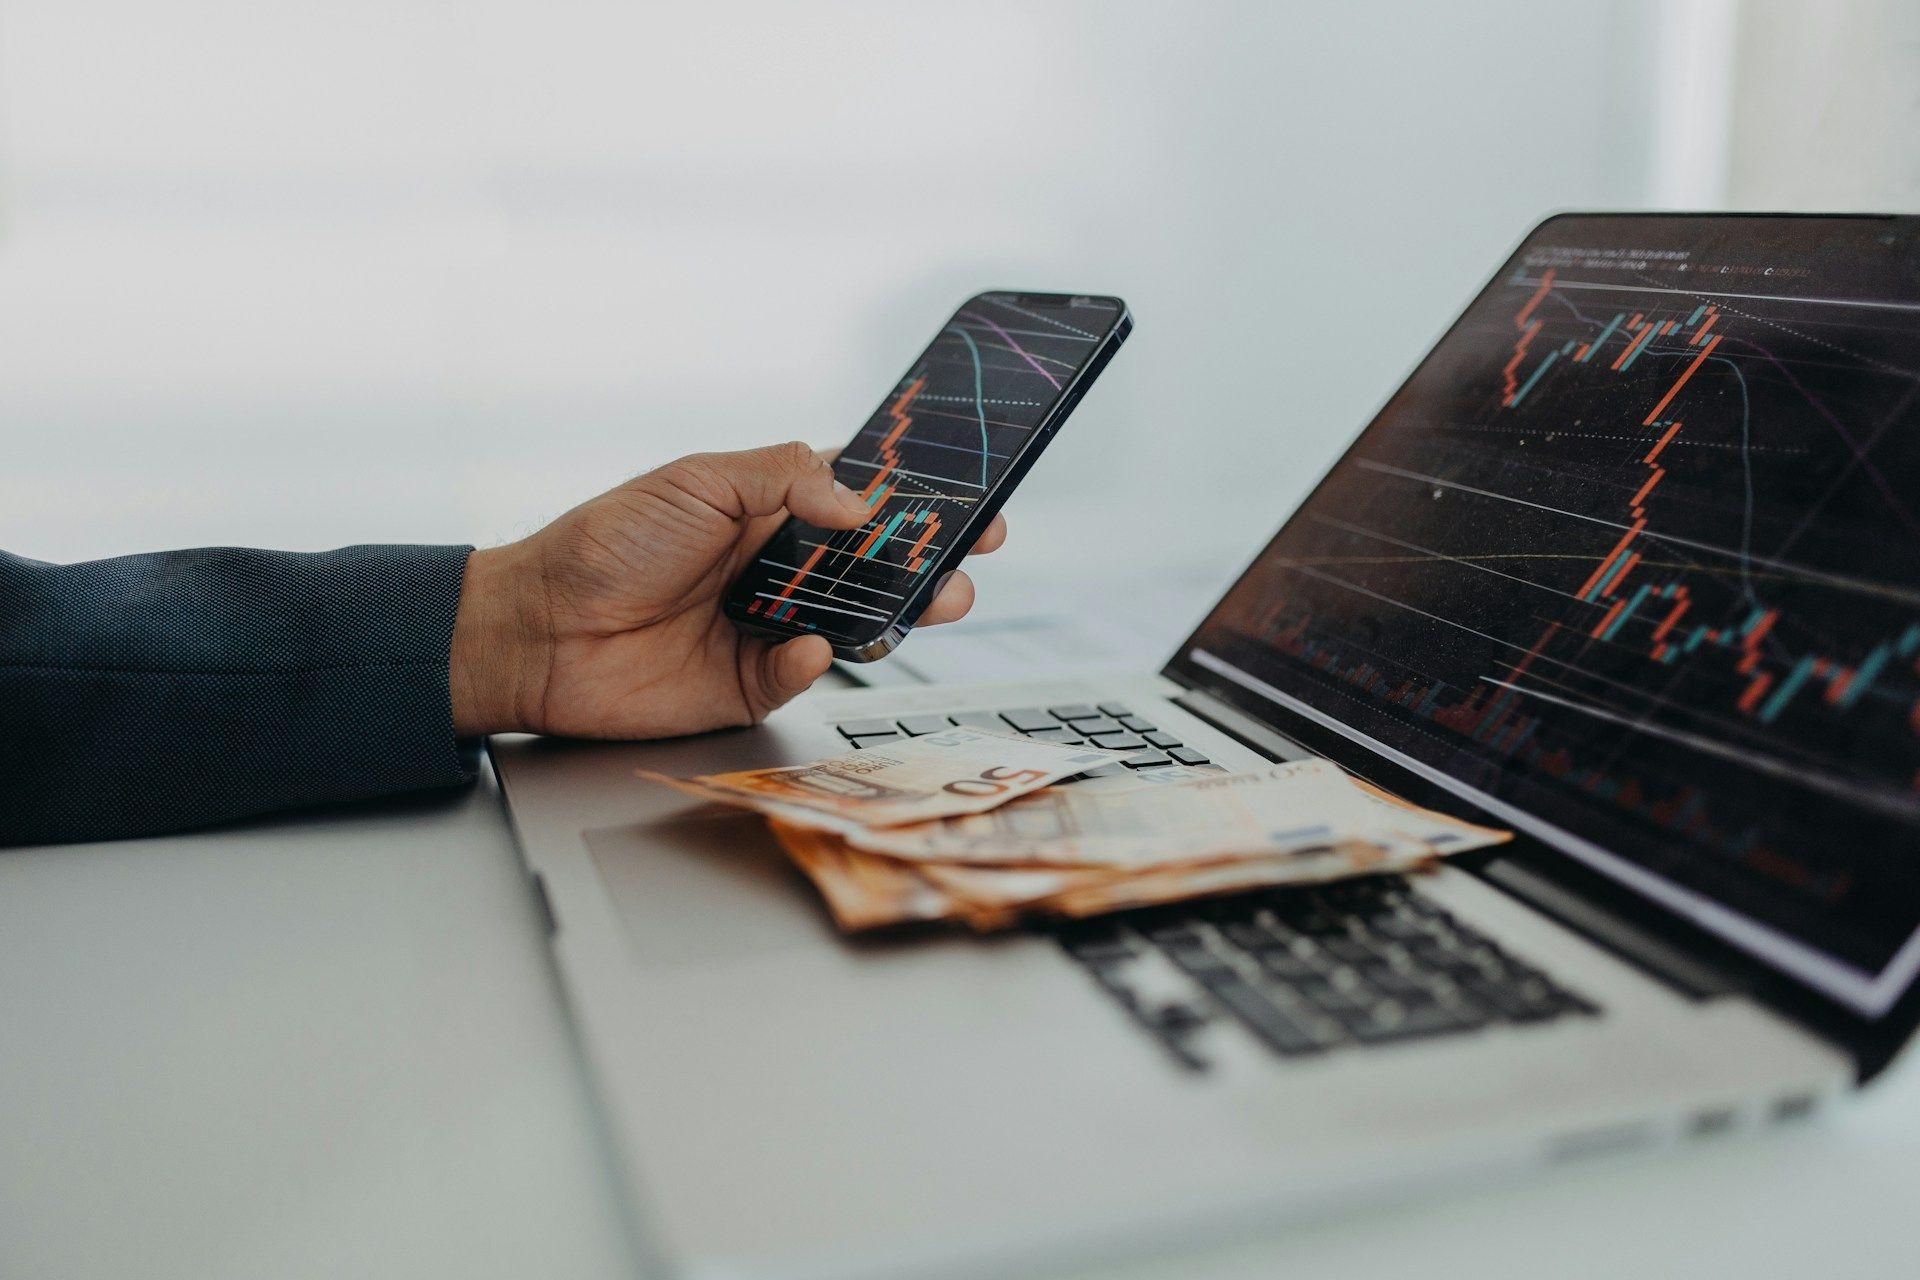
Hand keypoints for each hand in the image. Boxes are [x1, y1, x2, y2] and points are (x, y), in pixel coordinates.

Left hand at [449, 441, 1005, 736]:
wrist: (540, 628)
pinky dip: (811, 660)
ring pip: (853, 621)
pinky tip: (805, 644)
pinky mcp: (748, 682)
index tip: (969, 496)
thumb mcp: (699, 482)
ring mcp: (766, 625)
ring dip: (898, 611)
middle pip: (873, 564)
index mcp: (768, 510)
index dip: (915, 498)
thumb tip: (861, 501)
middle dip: (929, 559)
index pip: (859, 498)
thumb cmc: (607, 543)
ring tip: (933, 599)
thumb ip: (785, 478)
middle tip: (969, 556)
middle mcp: (775, 567)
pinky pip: (801, 672)